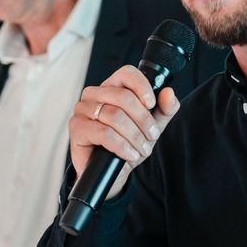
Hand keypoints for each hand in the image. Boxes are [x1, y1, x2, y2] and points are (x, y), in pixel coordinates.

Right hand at [69, 64, 179, 181]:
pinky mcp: (77, 128)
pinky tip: (129, 154)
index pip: (126, 73)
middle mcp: (94, 94)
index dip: (142, 87)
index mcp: (112, 88)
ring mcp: (82, 110)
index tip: (152, 104)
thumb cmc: (127, 145)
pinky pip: (104, 133)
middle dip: (143, 120)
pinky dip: (122, 146)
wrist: (111, 172)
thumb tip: (169, 93)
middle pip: (123, 97)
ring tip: (142, 149)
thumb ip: (164, 110)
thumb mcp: (151, 127)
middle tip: (152, 136)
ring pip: (114, 116)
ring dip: (134, 136)